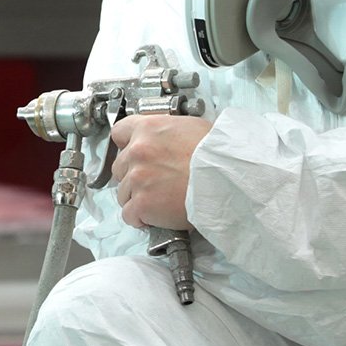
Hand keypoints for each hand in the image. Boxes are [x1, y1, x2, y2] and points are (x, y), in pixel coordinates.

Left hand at [108, 114, 211, 230]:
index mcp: (148, 129)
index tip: (132, 156)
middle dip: (133, 176)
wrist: (227, 178)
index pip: (119, 133)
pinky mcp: (142, 203)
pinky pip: (129, 215)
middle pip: (120, 167)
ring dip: (137, 198)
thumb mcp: (190, 127)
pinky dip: (140, 218)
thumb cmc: (217, 154)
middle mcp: (138, 151)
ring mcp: (138, 178)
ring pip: (123, 193)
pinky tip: (153, 216)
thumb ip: (166, 133)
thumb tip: (164, 140)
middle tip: (152, 183)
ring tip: (158, 201)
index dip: (126, 146)